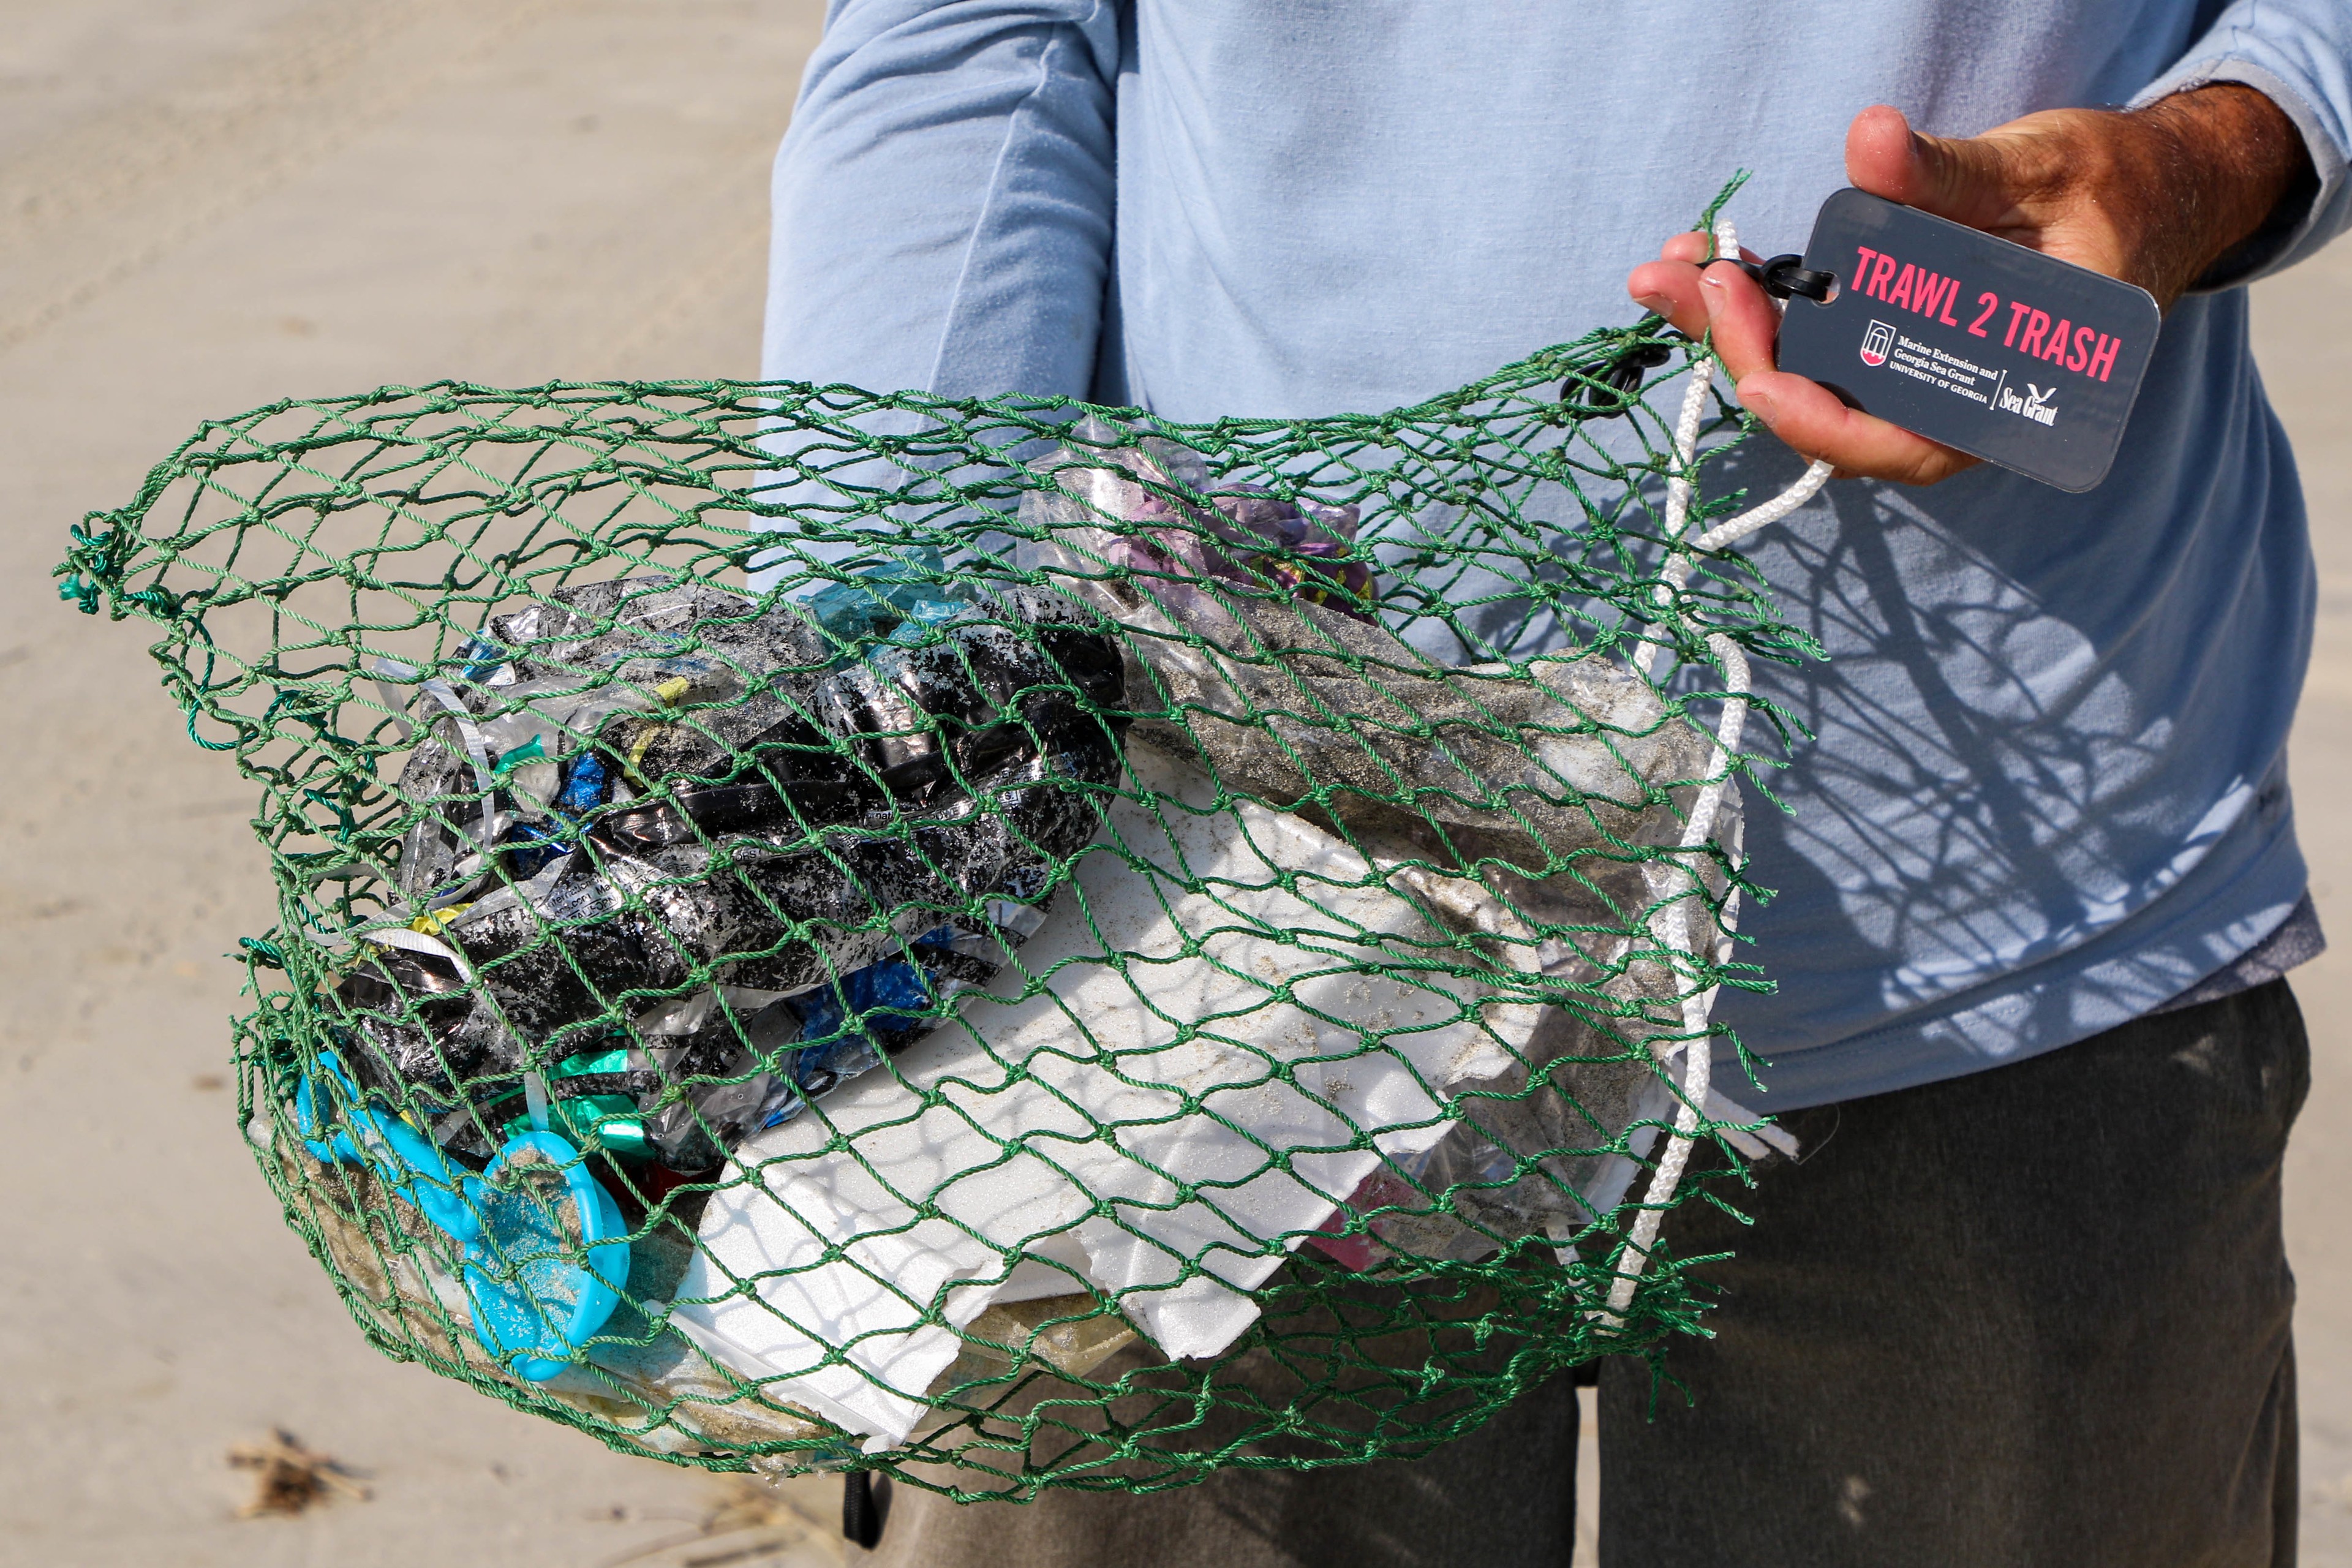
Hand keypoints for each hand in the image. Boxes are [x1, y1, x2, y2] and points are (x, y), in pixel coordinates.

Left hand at [1626, 87, 2312, 484]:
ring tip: (1672, 270)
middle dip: (1749, 354)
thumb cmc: (2114, 188)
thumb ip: (1952, 172)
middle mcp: (1965, 407)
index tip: (1759, 379)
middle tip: (1685, 282)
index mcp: (2024, 390)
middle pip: (1839, 416)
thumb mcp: (2043, 166)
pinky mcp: (1899, 352)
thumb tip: (1872, 142)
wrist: (2154, 195)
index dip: (1827, 424)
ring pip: (1815, 385)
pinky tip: (1711, 267)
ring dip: (1738, 331)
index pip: (1911, 442)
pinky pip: (1821, 350)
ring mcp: (1926, 383)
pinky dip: (1766, 311)